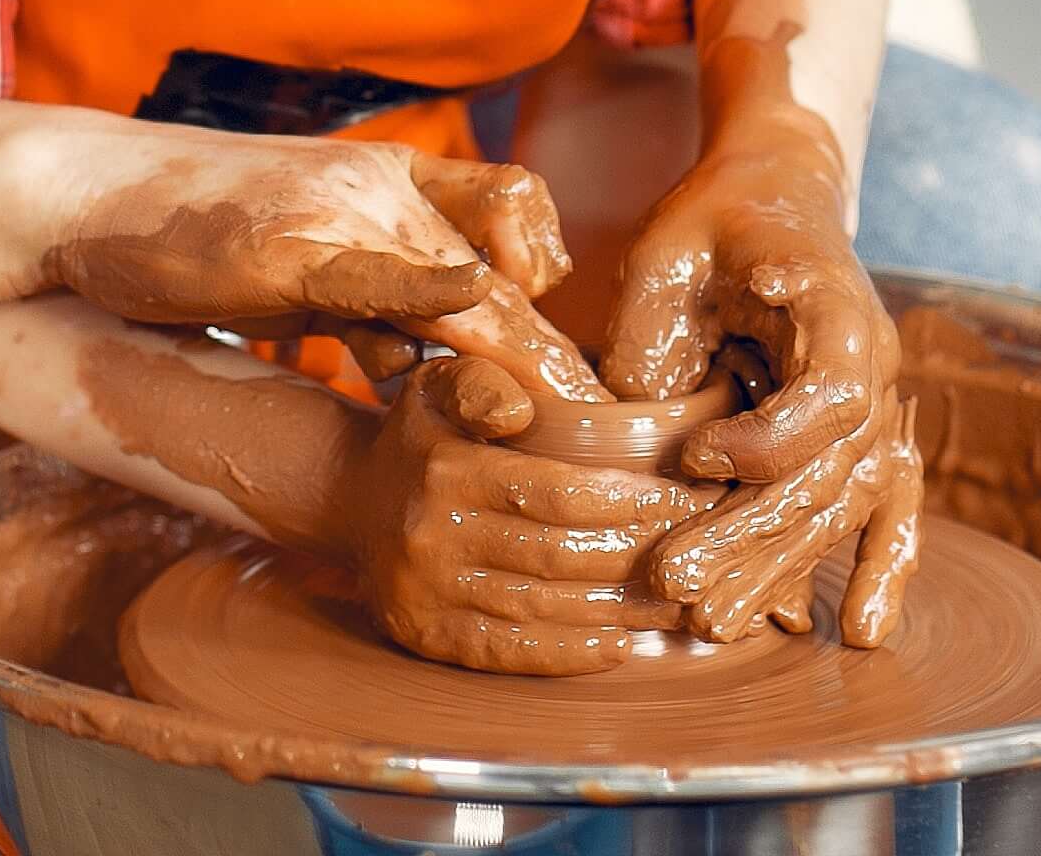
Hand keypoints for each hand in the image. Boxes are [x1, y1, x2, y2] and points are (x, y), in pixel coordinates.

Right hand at [41, 129, 600, 397]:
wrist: (84, 193)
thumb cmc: (191, 230)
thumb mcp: (303, 259)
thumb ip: (372, 297)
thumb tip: (427, 366)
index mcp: (391, 177)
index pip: (516, 215)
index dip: (550, 294)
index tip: (575, 377)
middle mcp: (382, 182)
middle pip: (507, 268)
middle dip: (551, 354)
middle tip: (595, 428)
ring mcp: (342, 210)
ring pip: (467, 283)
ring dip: (517, 359)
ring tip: (555, 424)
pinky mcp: (296, 250)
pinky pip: (388, 279)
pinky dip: (442, 303)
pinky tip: (479, 325)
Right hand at [331, 356, 717, 675]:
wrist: (346, 499)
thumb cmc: (418, 438)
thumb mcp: (438, 386)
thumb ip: (481, 385)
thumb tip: (522, 412)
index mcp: (448, 470)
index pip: (556, 492)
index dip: (627, 502)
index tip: (680, 500)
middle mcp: (435, 535)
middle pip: (558, 556)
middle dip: (636, 557)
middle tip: (694, 556)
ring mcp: (429, 594)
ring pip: (541, 609)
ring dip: (617, 612)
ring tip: (672, 604)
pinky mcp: (426, 637)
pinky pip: (507, 653)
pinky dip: (567, 655)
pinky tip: (617, 646)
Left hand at [601, 105, 920, 644]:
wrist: (776, 188)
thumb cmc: (716, 215)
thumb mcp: (667, 252)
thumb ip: (653, 336)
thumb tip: (634, 437)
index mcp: (836, 305)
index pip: (832, 397)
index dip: (769, 441)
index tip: (693, 458)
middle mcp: (874, 362)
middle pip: (830, 470)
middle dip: (752, 535)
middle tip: (675, 580)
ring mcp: (876, 402)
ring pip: (841, 502)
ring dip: (780, 565)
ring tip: (711, 621)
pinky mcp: (861, 431)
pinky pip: (887, 507)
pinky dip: (880, 568)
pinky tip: (860, 630)